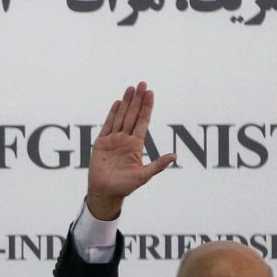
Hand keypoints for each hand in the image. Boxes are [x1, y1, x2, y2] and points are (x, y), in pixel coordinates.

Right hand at [86, 82, 175, 220]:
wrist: (104, 193)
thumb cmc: (124, 187)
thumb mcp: (143, 176)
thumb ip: (158, 165)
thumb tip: (175, 156)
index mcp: (135, 145)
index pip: (143, 122)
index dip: (147, 107)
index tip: (150, 93)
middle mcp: (125, 140)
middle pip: (132, 115)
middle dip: (137, 100)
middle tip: (142, 83)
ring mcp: (113, 140)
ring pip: (121, 117)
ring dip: (126, 102)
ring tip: (131, 88)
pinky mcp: (101, 143)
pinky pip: (107, 125)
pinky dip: (112, 114)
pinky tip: (118, 102)